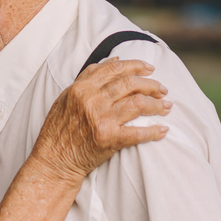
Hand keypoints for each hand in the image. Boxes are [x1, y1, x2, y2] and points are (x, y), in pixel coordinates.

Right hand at [33, 58, 169, 181]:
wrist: (54, 160)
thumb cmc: (59, 129)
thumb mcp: (67, 96)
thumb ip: (88, 77)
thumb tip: (114, 60)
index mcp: (82, 88)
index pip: (114, 69)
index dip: (136, 66)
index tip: (149, 69)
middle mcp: (92, 100)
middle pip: (130, 84)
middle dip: (151, 85)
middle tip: (162, 89)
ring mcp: (101, 119)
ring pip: (138, 104)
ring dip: (156, 105)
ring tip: (166, 106)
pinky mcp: (109, 139)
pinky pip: (138, 133)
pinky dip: (153, 131)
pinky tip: (163, 130)